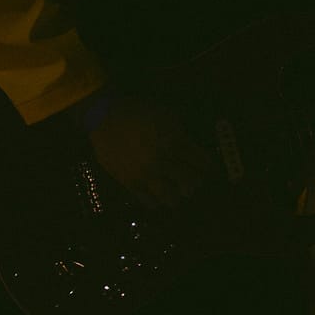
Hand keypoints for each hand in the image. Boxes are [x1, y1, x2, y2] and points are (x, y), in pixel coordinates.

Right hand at [83, 93, 215, 208]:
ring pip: (172, 198)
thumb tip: (194, 149)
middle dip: (196, 182)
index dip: (207, 166)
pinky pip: (149, 201)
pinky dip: (157, 201)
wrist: (106, 118)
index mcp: (174, 142)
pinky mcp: (130, 183)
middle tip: (195, 180)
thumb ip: (182, 133)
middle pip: (190, 183)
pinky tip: (159, 195)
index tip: (208, 168)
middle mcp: (162, 161)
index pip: (201, 161)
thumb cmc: (139, 113)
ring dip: (178, 195)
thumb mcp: (167, 115)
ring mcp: (146, 174)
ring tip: (178, 191)